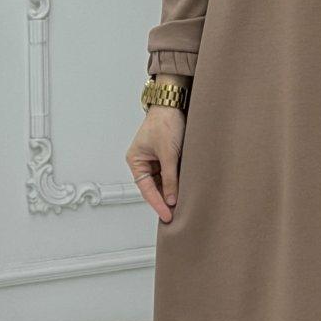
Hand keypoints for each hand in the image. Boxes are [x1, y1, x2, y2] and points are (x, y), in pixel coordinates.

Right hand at [125, 107, 184, 222]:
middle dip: (164, 200)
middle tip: (176, 216)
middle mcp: (143, 162)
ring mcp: (155, 160)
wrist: (174, 103)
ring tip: (182, 206)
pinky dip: (176, 183)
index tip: (167, 216)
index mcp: (136, 160)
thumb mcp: (168, 153)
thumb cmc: (165, 123)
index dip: (157, 204)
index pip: (146, 189)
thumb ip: (170, 178)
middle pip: (153, 188)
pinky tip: (184, 191)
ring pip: (162, 182)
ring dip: (171, 192)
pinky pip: (170, 174)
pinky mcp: (166, 156)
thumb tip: (171, 199)